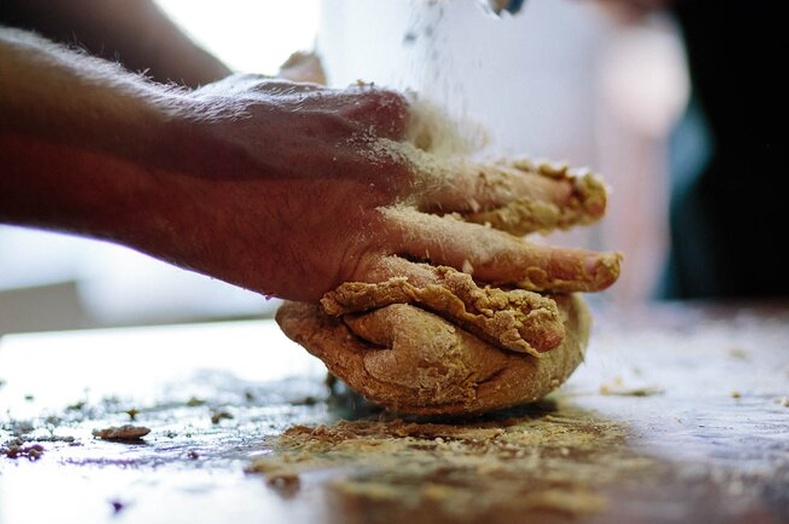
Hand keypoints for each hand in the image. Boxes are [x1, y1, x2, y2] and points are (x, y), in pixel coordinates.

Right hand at [149, 74, 620, 301]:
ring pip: (476, 250)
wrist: (163, 165)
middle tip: (601, 227)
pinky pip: (417, 293)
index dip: (506, 165)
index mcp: (391, 112)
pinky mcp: (341, 271)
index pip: (471, 141)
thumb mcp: (309, 88)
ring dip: (541, 269)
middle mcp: (396, 165)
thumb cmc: (230, 120)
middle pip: (495, 192)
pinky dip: (465, 306)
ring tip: (591, 286)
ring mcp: (373, 222)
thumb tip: (442, 125)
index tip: (529, 181)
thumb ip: (372, 103)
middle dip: (555, 212)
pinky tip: (505, 319)